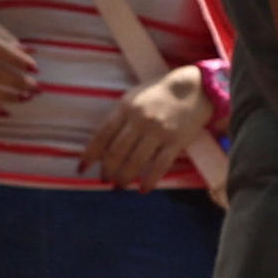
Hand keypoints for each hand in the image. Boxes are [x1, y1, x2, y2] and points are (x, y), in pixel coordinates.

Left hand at [80, 64, 218, 184]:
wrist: (194, 88)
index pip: (102, 135)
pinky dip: (149, 181)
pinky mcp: (176, 141)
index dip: (89, 155)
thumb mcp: (133, 98)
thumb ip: (118, 117)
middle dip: (107, 171)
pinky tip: (143, 189)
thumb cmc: (159, 94)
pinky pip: (159, 166)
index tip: (82, 169)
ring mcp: (158, 131)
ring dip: (124, 178)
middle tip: (105, 180)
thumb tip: (101, 146)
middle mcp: (140, 120)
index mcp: (126, 108)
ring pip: (135, 162)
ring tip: (120, 186)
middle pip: (116, 152)